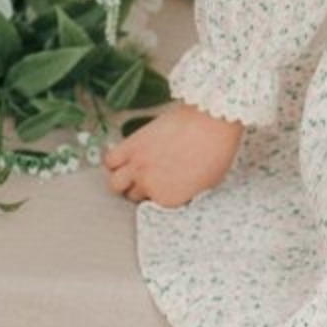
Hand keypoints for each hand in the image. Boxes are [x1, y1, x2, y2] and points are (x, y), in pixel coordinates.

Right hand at [102, 99, 244, 207]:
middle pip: (132, 197)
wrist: (212, 118)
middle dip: (139, 189)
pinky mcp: (132, 145)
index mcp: (169, 200)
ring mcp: (138, 165)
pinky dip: (113, 161)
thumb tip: (179, 192)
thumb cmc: (217, 148)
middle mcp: (150, 185)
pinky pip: (109, 160)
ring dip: (122, 180)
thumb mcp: (209, 183)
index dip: (158, 196)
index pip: (153, 207)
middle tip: (148, 178)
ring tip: (132, 172)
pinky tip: (125, 157)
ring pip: (115, 184)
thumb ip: (187, 193)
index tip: (163, 187)